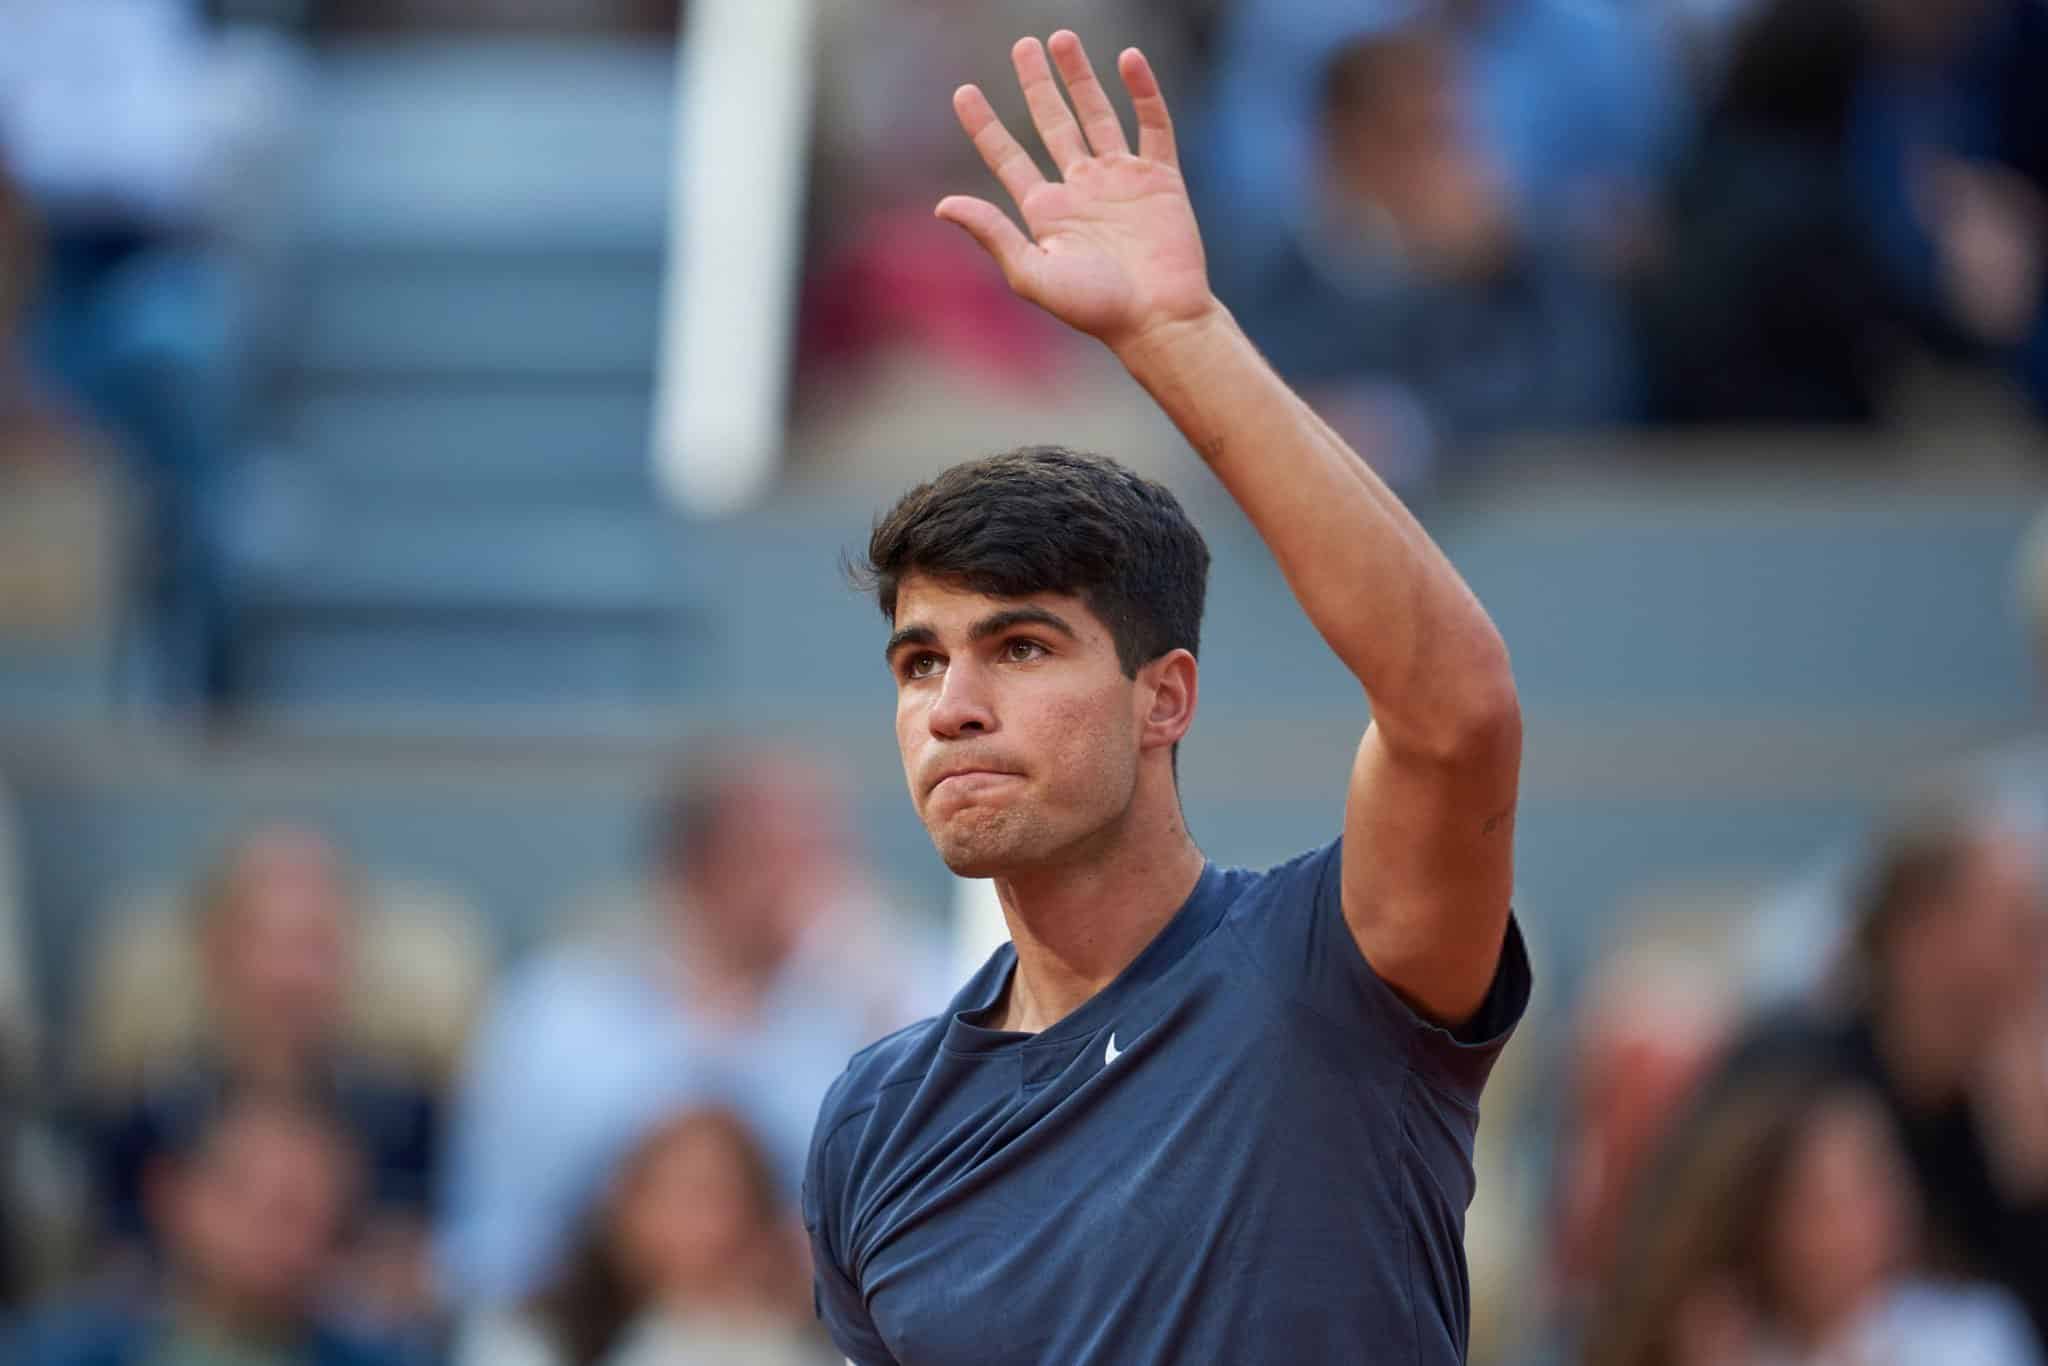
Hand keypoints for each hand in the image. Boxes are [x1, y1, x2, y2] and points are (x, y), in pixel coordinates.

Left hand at [938, 33, 1216, 355]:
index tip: (964, 91)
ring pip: (1097, 114)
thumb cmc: (1095, 308)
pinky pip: (1152, 125)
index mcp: (1046, 212)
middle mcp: (1081, 189)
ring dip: (1081, 77)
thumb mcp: (1032, 274)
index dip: (985, 125)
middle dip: (1037, 84)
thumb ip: (992, 234)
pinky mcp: (1160, 179)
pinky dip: (1142, 91)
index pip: (1007, 158)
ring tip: (1062, 39)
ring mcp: (1121, 180)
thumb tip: (942, 205)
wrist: (1158, 320)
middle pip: (1053, 124)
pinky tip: (1128, 59)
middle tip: (1024, 46)